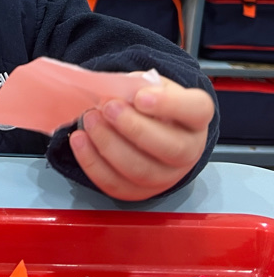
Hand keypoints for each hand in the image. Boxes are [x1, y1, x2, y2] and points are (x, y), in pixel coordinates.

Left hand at [68, 75, 214, 200]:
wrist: (147, 124)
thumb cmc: (150, 102)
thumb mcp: (147, 85)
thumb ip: (135, 86)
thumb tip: (111, 93)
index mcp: (196, 117)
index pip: (195, 111)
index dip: (169, 105)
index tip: (141, 97)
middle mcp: (189, 150)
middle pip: (170, 148)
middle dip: (133, 128)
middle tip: (108, 107)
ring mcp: (167, 175)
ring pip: (141, 170)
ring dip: (109, 145)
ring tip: (89, 120)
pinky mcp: (141, 191)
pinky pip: (116, 184)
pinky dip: (93, 163)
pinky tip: (80, 140)